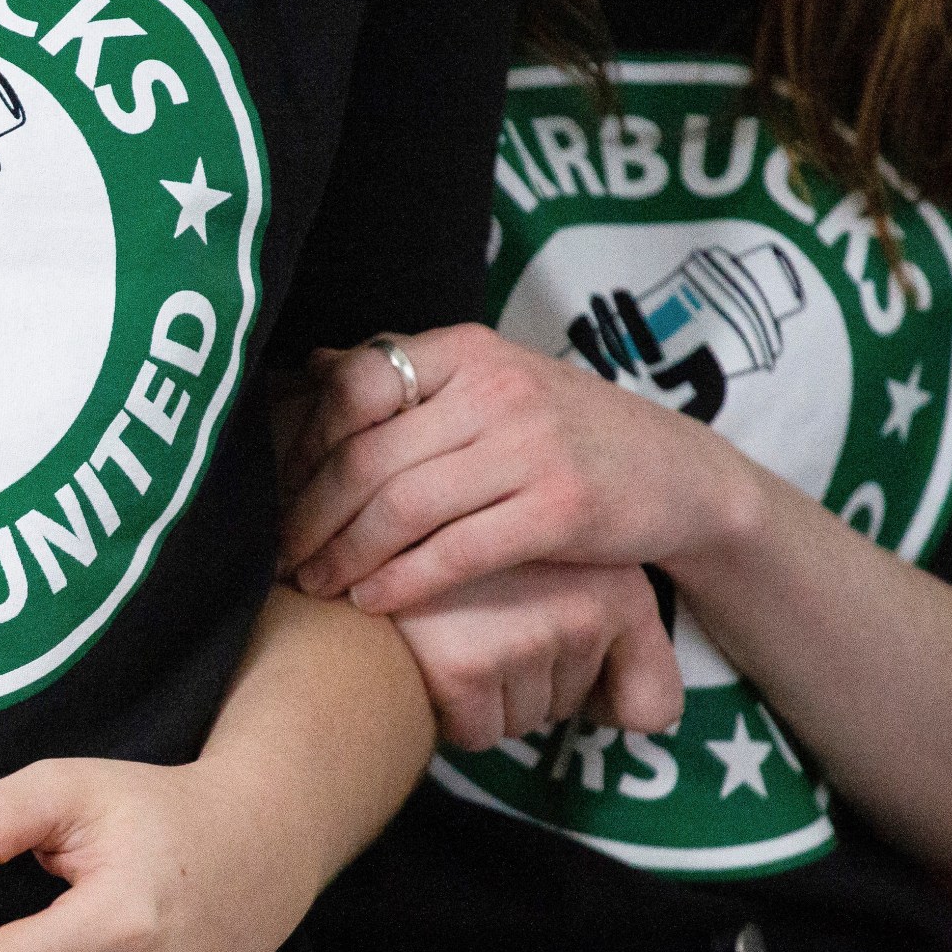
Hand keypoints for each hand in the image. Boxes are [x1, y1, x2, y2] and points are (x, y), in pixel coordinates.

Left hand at [278, 325, 765, 612]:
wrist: (681, 475)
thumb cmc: (565, 434)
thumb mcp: (492, 384)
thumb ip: (410, 378)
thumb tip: (309, 368)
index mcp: (467, 350)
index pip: (353, 386)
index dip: (300, 445)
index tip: (271, 491)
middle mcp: (496, 389)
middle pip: (368, 455)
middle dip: (309, 515)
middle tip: (275, 556)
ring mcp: (532, 447)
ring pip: (403, 507)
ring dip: (345, 555)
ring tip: (313, 585)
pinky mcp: (561, 509)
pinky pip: (456, 551)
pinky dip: (403, 581)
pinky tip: (373, 601)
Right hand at [392, 562, 682, 749]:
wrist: (361, 538)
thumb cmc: (462, 563)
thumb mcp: (560, 575)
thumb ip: (624, 645)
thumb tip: (650, 721)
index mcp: (618, 581)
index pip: (654, 709)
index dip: (602, 703)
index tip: (562, 661)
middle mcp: (583, 605)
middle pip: (571, 710)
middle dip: (529, 684)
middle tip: (484, 623)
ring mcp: (524, 635)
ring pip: (524, 721)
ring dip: (490, 696)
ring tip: (454, 630)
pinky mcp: (465, 666)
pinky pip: (479, 733)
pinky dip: (451, 712)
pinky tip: (432, 653)